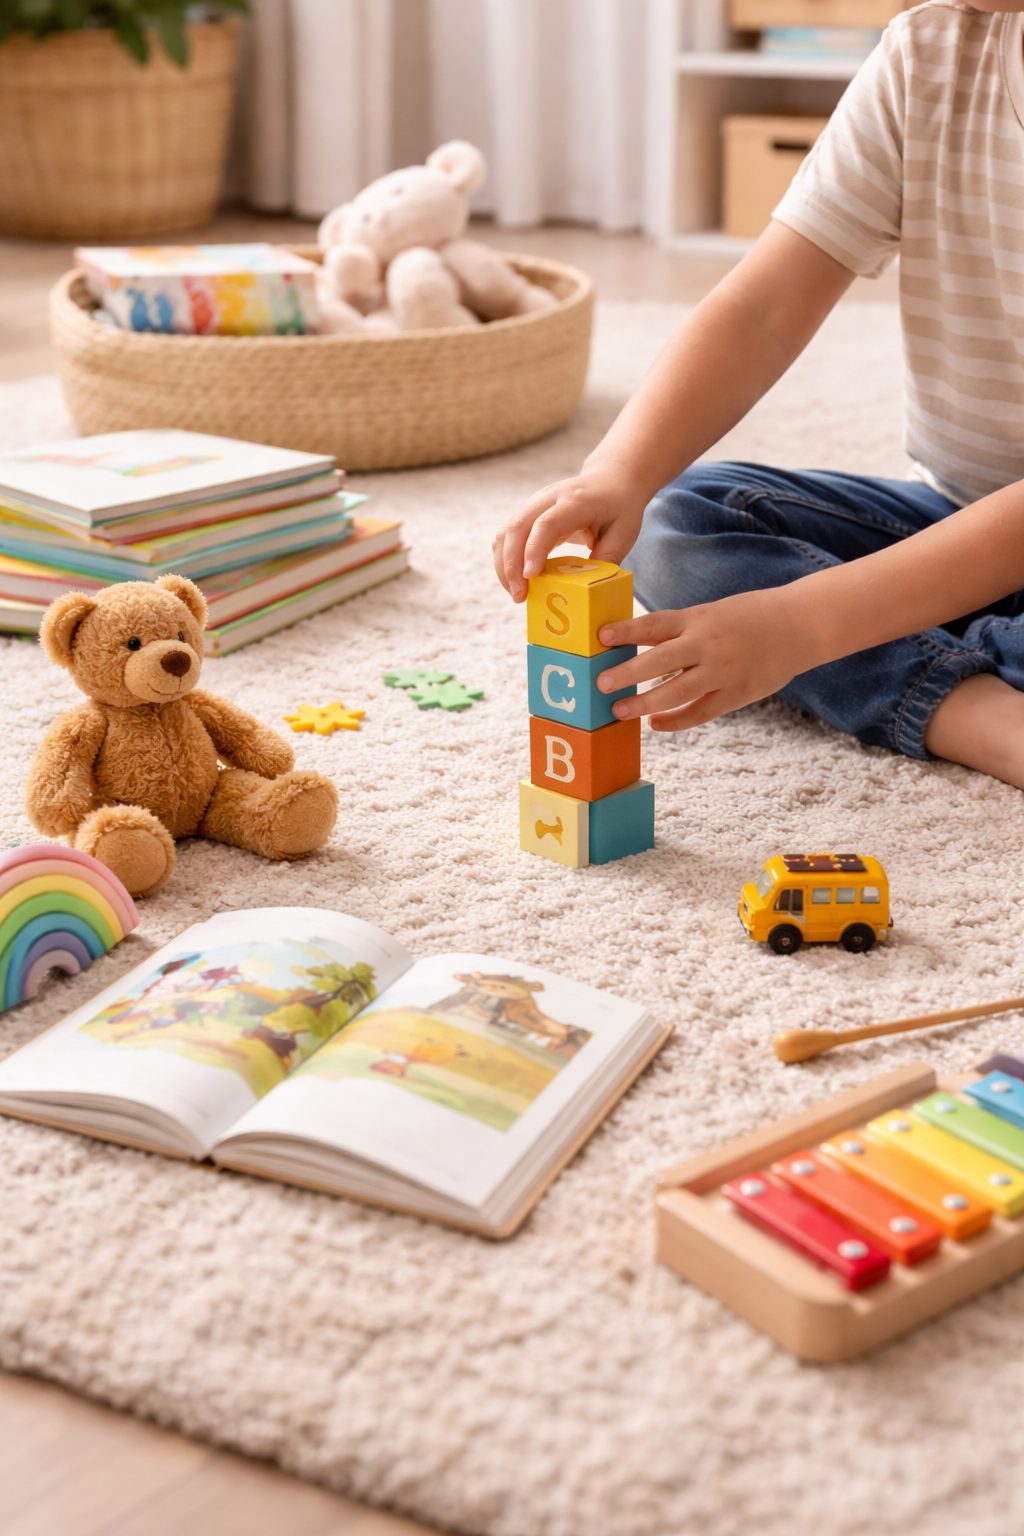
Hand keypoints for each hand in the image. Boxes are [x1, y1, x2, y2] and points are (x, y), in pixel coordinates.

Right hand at [492, 459, 647, 600]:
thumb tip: (588, 588)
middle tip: (519, 596)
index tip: (530, 577)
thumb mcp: (624, 533)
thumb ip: (607, 558)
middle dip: (511, 565)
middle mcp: (548, 498)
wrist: (610, 479)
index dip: (534, 550)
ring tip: (517, 593)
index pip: (546, 524)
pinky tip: (516, 580)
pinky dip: (506, 560)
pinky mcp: (528, 513)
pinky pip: (507, 536)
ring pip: (506, 532)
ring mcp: (534, 504)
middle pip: (517, 528)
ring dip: (505, 565)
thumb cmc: (619, 508)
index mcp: (575, 501)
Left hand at [596, 589, 804, 730]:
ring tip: (620, 710)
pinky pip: (700, 713)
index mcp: (698, 619)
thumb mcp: (711, 613)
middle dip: (628, 673)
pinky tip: (655, 724)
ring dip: (645, 704)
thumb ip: (680, 630)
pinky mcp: (736, 694)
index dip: (626, 630)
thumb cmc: (748, 617)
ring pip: (677, 692)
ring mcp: (723, 671)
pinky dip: (676, 721)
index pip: (655, 624)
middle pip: (661, 661)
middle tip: (602, 683)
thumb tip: (637, 647)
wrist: (799, 626)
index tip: (600, 636)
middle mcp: (708, 644)